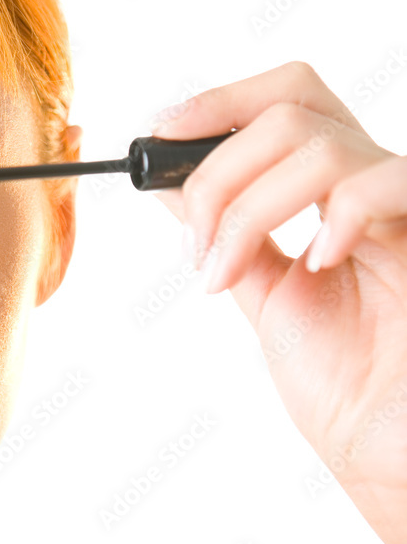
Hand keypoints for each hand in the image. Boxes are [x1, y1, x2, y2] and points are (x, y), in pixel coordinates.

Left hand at [151, 61, 406, 543]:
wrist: (386, 443)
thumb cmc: (342, 382)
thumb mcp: (263, 292)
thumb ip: (227, 233)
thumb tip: (169, 185)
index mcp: (333, 192)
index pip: (285, 100)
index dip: (220, 102)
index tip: (161, 133)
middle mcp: (371, 184)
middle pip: (290, 106)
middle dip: (218, 168)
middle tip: (195, 238)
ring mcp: (404, 206)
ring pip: (316, 145)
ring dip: (247, 208)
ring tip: (227, 272)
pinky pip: (380, 183)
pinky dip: (332, 214)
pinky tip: (317, 262)